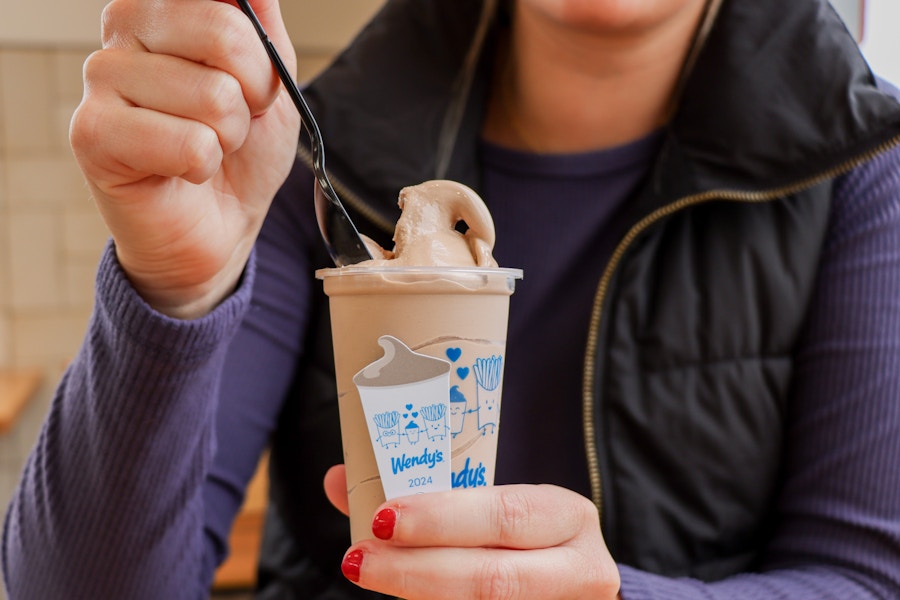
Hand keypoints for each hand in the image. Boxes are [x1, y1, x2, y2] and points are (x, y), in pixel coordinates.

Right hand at [70, 0, 300, 318]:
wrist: (219, 223)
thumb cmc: (239, 152)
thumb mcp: (272, 85)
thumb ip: (264, 30)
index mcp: (167, 6)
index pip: (227, 0)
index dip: (258, 51)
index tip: (248, 81)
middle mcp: (125, 26)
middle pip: (225, 33)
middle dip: (252, 94)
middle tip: (230, 121)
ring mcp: (102, 77)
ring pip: (214, 96)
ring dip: (227, 137)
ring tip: (204, 147)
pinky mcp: (92, 133)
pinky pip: (190, 144)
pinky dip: (204, 166)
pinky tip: (182, 170)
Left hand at [323, 465, 620, 598]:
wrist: (570, 586)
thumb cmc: (520, 540)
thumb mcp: (490, 509)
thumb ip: (425, 496)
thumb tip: (339, 479)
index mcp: (567, 516)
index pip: (504, 514)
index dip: (441, 518)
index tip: (382, 518)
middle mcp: (580, 569)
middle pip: (494, 577)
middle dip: (417, 570)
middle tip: (359, 559)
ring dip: (418, 597)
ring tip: (370, 577)